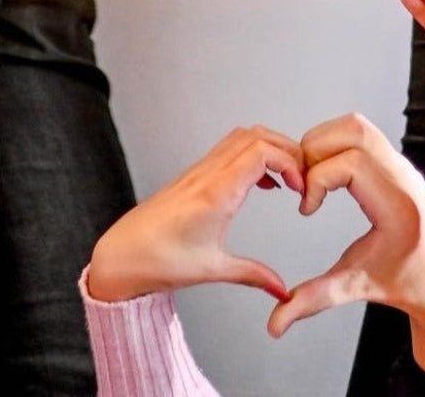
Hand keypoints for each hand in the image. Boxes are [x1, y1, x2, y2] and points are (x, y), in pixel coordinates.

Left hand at [87, 126, 304, 302]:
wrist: (122, 255)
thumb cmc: (157, 260)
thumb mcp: (212, 269)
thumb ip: (253, 275)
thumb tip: (282, 289)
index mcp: (216, 192)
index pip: (262, 153)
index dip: (290, 163)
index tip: (301, 187)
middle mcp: (208, 174)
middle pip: (257, 136)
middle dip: (287, 150)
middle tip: (302, 177)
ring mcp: (200, 170)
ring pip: (242, 137)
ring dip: (270, 148)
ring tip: (287, 177)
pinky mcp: (194, 175)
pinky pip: (230, 150)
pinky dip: (253, 156)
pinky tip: (261, 183)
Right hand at [268, 113, 424, 376]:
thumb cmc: (409, 283)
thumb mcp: (357, 288)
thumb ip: (313, 301)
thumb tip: (275, 324)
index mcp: (397, 205)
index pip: (350, 163)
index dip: (316, 180)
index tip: (307, 209)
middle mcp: (403, 177)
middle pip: (353, 130)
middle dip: (315, 150)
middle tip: (301, 181)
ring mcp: (402, 165)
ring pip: (357, 125)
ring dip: (324, 142)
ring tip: (310, 176)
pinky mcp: (396, 163)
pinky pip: (363, 134)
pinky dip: (336, 144)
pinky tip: (325, 175)